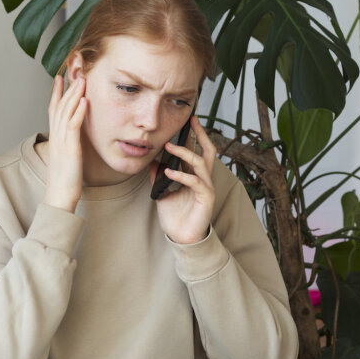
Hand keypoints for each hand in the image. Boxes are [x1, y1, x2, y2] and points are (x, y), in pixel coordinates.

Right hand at [43, 74, 86, 211]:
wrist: (59, 196)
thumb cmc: (64, 181)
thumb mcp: (65, 159)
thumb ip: (68, 146)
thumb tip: (74, 140)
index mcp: (55, 138)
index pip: (53, 110)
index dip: (55, 93)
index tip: (59, 78)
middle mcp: (56, 137)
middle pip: (59, 106)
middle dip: (66, 87)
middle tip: (71, 70)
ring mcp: (62, 142)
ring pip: (66, 112)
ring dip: (73, 94)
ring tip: (80, 79)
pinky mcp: (70, 148)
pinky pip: (73, 126)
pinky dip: (78, 111)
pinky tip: (84, 100)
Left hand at [150, 115, 215, 244]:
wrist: (181, 237)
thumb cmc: (175, 216)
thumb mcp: (162, 193)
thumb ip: (157, 178)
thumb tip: (151, 162)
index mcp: (194, 176)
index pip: (196, 151)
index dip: (192, 136)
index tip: (187, 121)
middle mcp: (203, 179)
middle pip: (208, 150)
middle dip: (201, 134)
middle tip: (192, 121)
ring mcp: (206, 187)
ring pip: (200, 163)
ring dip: (185, 153)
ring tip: (169, 147)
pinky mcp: (206, 198)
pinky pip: (195, 182)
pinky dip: (181, 175)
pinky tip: (168, 172)